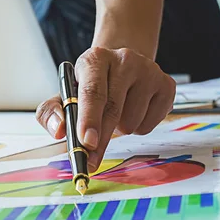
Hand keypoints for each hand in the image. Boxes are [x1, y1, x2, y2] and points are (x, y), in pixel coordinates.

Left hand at [36, 47, 175, 170]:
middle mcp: (125, 60)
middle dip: (101, 139)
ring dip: (121, 129)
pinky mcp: (167, 85)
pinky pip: (150, 123)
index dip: (89, 119)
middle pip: (113, 108)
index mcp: (96, 58)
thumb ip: (52, 111)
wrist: (125, 66)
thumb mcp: (67, 92)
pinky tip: (135, 112)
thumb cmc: (93, 84)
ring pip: (132, 120)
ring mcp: (150, 71)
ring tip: (117, 115)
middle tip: (91, 161)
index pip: (93, 91)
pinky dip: (139, 127)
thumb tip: (58, 130)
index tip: (86, 142)